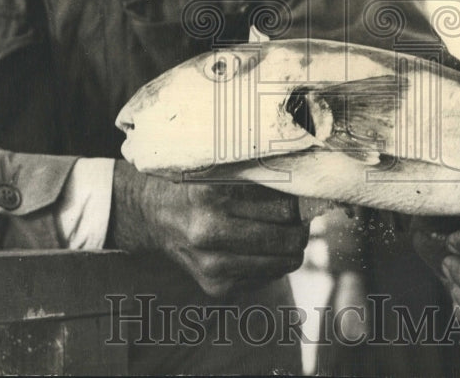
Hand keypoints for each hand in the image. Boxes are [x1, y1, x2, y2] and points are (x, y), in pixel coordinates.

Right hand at [108, 160, 309, 296]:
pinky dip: (270, 262)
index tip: (299, 199)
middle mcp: (209, 236)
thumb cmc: (194, 184)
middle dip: (300, 230)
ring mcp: (212, 267)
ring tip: (284, 233)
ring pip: (282, 264)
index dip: (298, 204)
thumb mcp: (220, 170)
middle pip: (286, 240)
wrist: (154, 214)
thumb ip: (259, 177)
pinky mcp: (216, 288)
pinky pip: (266, 278)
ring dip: (289, 248)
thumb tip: (305, 188)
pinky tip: (258, 248)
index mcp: (212, 199)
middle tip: (300, 219)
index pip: (283, 209)